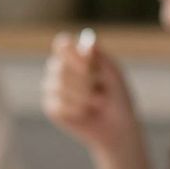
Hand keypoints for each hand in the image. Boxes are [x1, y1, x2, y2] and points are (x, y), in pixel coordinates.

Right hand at [44, 30, 140, 157]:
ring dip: (82, 96)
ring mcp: (53, 89)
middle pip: (58, 66)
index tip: (87, 60)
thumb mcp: (114, 76)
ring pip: (57, 86)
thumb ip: (102, 58)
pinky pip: (57, 104)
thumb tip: (89, 40)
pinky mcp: (51, 107)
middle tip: (101, 90)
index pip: (63, 44)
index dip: (70, 51)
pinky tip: (85, 113)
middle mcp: (60, 71)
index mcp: (76, 58)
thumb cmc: (118, 98)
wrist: (117, 128)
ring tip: (98, 103)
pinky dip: (76, 110)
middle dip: (83, 80)